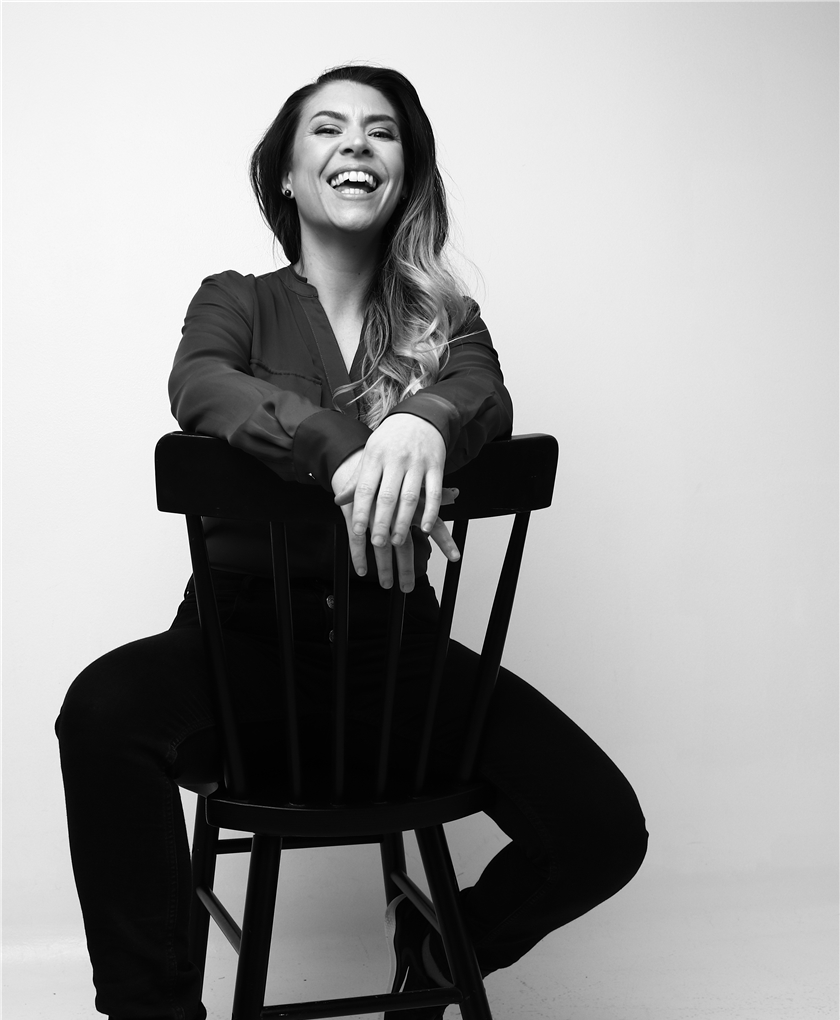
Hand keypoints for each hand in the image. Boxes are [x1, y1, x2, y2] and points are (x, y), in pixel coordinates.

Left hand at [331, 416, 460, 589]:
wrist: (420, 416)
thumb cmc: (391, 440)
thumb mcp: (370, 454)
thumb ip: (357, 479)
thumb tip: (339, 501)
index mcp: (375, 457)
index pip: (365, 489)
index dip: (361, 512)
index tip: (357, 532)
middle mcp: (395, 460)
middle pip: (387, 496)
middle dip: (382, 522)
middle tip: (377, 543)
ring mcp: (417, 462)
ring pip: (410, 497)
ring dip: (404, 522)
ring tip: (397, 541)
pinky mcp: (436, 465)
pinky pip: (435, 492)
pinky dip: (431, 512)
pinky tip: (426, 528)